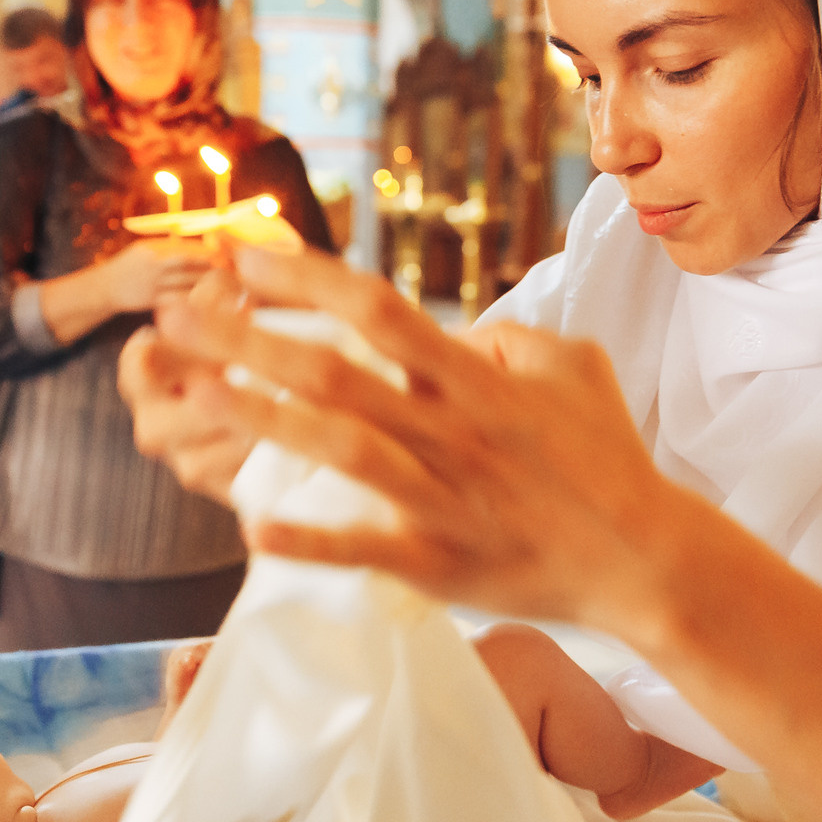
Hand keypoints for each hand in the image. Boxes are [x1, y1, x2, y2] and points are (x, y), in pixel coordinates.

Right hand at [99, 238, 214, 314]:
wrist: (106, 287)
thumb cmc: (129, 265)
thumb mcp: (143, 249)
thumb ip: (165, 245)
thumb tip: (191, 241)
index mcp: (152, 249)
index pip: (183, 247)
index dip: (202, 250)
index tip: (219, 251)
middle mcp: (153, 265)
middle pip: (187, 263)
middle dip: (207, 264)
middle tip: (225, 266)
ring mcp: (153, 284)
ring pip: (185, 282)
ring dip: (203, 281)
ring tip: (218, 280)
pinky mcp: (153, 300)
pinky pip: (178, 298)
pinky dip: (191, 296)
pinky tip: (202, 295)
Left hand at [146, 244, 683, 632]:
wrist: (645, 560)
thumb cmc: (607, 459)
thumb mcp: (571, 366)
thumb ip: (504, 339)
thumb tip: (450, 332)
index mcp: (474, 379)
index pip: (378, 310)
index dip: (307, 279)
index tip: (244, 257)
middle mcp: (449, 431)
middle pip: (334, 373)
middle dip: (248, 338)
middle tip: (176, 311)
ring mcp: (441, 499)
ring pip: (338, 450)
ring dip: (259, 418)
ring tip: (191, 390)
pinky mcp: (439, 563)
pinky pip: (365, 550)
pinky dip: (310, 540)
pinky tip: (251, 525)